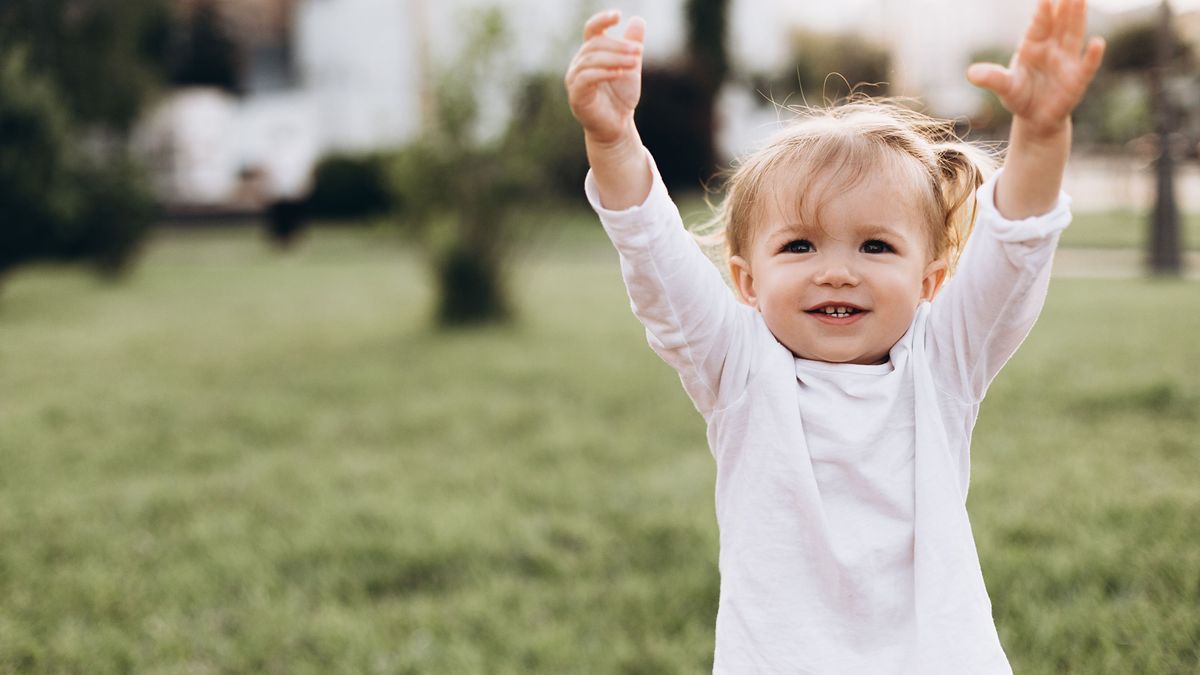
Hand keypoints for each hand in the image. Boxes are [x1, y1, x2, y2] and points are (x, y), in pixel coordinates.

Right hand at [565, 10, 645, 145]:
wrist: (617, 126)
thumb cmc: (620, 97)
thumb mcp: (630, 67)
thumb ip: (632, 45)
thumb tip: (637, 20)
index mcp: (590, 54)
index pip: (592, 30)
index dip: (602, 20)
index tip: (618, 15)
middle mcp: (579, 64)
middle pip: (595, 45)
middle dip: (618, 46)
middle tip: (638, 51)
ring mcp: (574, 80)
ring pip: (591, 60)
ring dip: (615, 59)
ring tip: (634, 62)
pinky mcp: (576, 95)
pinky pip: (587, 78)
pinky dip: (604, 73)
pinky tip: (620, 73)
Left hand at [967, 0, 1104, 138]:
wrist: (1035, 119)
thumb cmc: (1019, 96)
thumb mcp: (1004, 87)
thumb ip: (991, 78)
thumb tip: (970, 74)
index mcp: (1032, 46)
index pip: (1038, 24)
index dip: (1042, 10)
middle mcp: (1052, 49)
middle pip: (1059, 23)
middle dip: (1064, 5)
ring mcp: (1066, 62)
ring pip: (1073, 36)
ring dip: (1078, 18)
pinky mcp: (1076, 80)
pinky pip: (1085, 67)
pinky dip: (1091, 56)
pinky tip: (1097, 43)